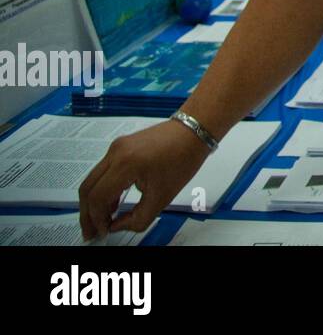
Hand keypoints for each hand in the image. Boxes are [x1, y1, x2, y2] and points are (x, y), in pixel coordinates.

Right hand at [79, 119, 211, 239]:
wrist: (194, 130)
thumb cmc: (183, 160)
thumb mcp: (163, 197)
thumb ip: (137, 218)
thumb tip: (116, 226)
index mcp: (125, 164)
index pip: (97, 197)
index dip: (96, 219)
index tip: (102, 233)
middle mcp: (115, 153)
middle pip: (87, 188)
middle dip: (87, 213)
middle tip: (91, 231)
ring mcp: (116, 147)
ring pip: (93, 179)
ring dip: (94, 201)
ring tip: (101, 220)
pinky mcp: (120, 145)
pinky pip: (103, 170)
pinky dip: (104, 188)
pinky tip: (112, 203)